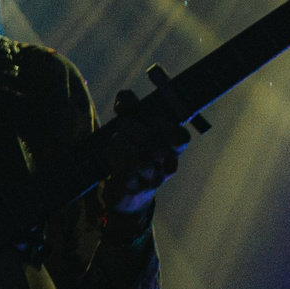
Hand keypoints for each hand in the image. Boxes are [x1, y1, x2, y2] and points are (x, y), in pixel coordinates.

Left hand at [102, 94, 189, 216]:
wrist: (126, 191)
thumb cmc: (131, 150)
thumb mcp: (132, 125)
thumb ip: (130, 106)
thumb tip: (124, 97)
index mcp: (172, 148)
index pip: (181, 139)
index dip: (167, 128)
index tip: (152, 119)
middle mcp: (166, 165)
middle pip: (156, 147)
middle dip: (136, 130)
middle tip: (122, 123)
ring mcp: (151, 180)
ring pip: (140, 161)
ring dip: (123, 144)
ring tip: (115, 138)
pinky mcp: (134, 190)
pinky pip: (126, 173)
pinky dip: (115, 157)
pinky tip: (109, 150)